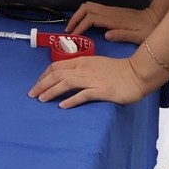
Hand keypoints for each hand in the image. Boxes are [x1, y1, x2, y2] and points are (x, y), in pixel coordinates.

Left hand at [27, 55, 148, 108]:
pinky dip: (71, 100)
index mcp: (82, 61)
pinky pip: (83, 95)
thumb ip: (82, 69)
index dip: (44, 75)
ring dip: (51, 91)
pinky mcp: (101, 90)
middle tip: (32, 94)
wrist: (137, 73)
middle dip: (42, 84)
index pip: (56, 66)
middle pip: (57, 74)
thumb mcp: (96, 65)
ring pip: (66, 83)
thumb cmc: (118, 70)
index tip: (37, 84)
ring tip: (41, 99)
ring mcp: (92, 79)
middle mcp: (84, 69)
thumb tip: (68, 77)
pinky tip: (62, 106)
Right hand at [68, 2, 159, 43]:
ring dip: (78, 14)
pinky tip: (83, 23)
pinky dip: (84, 14)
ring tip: (73, 27)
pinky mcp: (111, 11)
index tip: (74, 36)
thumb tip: (106, 36)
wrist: (156, 18)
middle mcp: (109, 12)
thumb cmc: (148, 30)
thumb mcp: (138, 36)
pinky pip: (93, 8)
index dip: (80, 27)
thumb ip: (123, 35)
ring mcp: (110, 10)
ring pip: (88, 6)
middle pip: (85, 8)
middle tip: (68, 31)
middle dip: (74, 18)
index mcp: (114, 19)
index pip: (91, 19)